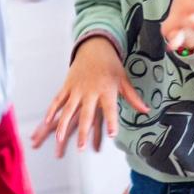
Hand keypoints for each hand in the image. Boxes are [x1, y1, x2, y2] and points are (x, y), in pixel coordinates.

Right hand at [33, 37, 147, 155]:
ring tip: (59, 138)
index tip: (112, 134)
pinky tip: (47, 121)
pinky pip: (58, 99)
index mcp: (106, 89)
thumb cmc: (110, 64)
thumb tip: (146, 110)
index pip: (110, 108)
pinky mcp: (67, 85)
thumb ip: (132, 97)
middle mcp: (90, 90)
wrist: (94, 46)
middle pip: (86, 114)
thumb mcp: (123, 80)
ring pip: (68, 109)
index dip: (111, 121)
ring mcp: (76, 88)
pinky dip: (52, 109)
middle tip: (81, 147)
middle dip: (83, 131)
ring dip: (63, 124)